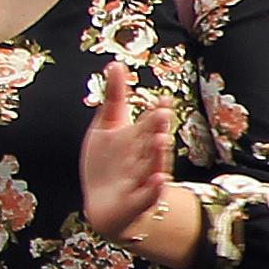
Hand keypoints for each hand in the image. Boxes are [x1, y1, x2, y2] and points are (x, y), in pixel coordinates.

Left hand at [81, 60, 177, 245]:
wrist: (104, 204)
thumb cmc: (108, 163)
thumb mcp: (108, 126)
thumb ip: (115, 96)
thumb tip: (116, 63)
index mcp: (139, 137)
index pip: (148, 121)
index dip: (156, 111)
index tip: (164, 98)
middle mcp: (145, 156)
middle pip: (152, 140)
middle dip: (157, 129)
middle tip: (161, 115)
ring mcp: (144, 179)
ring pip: (153, 164)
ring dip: (158, 154)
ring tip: (160, 141)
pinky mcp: (139, 200)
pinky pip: (149, 194)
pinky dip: (155, 188)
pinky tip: (159, 179)